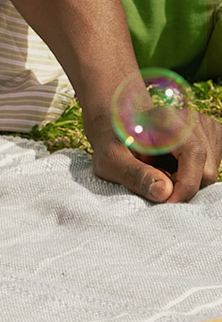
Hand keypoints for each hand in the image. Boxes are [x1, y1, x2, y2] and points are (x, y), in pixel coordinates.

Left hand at [83, 88, 221, 202]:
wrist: (118, 127)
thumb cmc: (112, 144)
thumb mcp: (110, 160)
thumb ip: (134, 174)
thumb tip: (164, 192)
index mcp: (165, 119)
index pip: (193, 155)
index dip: (184, 185)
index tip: (166, 202)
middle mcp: (190, 119)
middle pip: (206, 169)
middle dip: (182, 185)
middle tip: (155, 182)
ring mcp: (204, 126)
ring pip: (209, 172)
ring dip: (185, 180)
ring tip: (159, 169)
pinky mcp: (211, 136)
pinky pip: (210, 168)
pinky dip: (193, 176)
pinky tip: (172, 166)